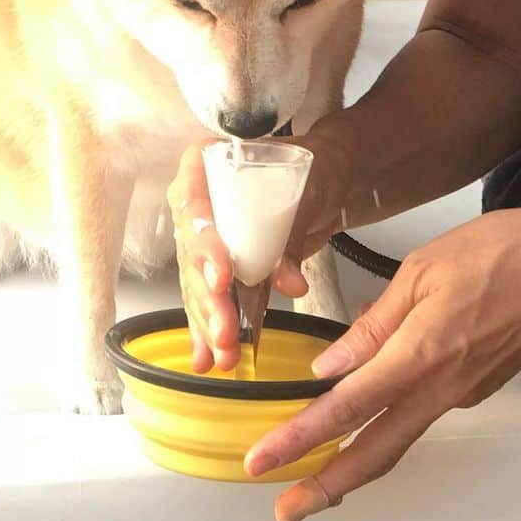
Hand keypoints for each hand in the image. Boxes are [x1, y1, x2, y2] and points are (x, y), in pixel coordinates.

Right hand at [168, 130, 351, 372]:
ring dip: (208, 320)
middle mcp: (196, 199)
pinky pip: (208, 296)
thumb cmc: (313, 168)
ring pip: (197, 281)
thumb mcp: (308, 192)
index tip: (222, 278)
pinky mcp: (221, 263)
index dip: (204, 245)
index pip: (193, 205)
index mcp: (204, 164)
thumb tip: (288, 280)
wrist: (329, 177)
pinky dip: (209, 327)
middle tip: (224, 329)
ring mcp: (206, 234)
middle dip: (207, 296)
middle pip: (191, 251)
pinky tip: (206, 356)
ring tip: (222, 353)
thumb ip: (292, 235)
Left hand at [243, 199, 520, 520]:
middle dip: (326, 486)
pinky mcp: (477, 386)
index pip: (347, 408)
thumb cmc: (505, 252)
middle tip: (288, 508)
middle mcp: (443, 386)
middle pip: (376, 452)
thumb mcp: (422, 270)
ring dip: (355, 461)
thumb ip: (374, 323)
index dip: (301, 438)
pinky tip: (368, 409)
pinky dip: (388, 421)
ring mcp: (463, 392)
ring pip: (400, 437)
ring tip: (317, 470)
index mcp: (421, 354)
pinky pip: (422, 410)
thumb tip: (333, 365)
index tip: (266, 460)